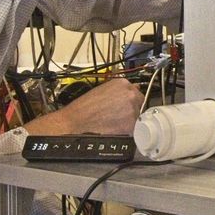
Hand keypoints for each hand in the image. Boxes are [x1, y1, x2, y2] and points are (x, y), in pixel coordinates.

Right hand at [23, 79, 143, 136]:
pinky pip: (134, 128)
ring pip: (137, 117)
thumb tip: (127, 94)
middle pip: (139, 104)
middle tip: (117, 117)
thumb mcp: (102, 90)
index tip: (125, 106)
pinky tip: (114, 129)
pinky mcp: (130, 124)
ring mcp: (132, 109)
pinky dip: (127, 131)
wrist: (75, 122)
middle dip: (130, 111)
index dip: (130, 101)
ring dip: (128, 121)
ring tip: (112, 123)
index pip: (135, 92)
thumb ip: (117, 91)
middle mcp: (130, 94)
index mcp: (122, 83)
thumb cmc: (84, 108)